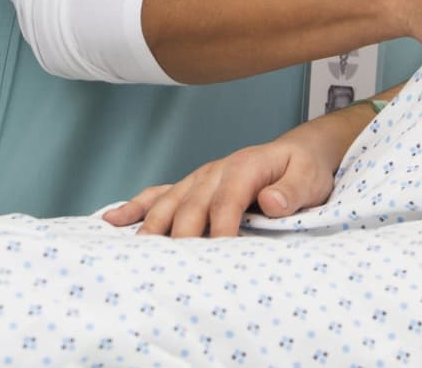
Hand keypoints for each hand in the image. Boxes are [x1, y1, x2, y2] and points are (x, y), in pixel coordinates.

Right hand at [103, 106, 363, 237]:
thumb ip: (291, 190)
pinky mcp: (191, 187)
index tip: (219, 255)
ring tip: (138, 254)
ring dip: (152, 227)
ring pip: (169, 203)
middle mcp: (215, 171)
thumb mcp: (310, 177)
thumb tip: (270, 202)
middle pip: (191, 206)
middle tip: (176, 269)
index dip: (220, 228)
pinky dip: (135, 207)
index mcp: (244, 167)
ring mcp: (199, 178)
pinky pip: (159, 194)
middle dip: (182, 237)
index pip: (226, 200)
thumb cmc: (304, 169)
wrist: (299, 152)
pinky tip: (111, 221)